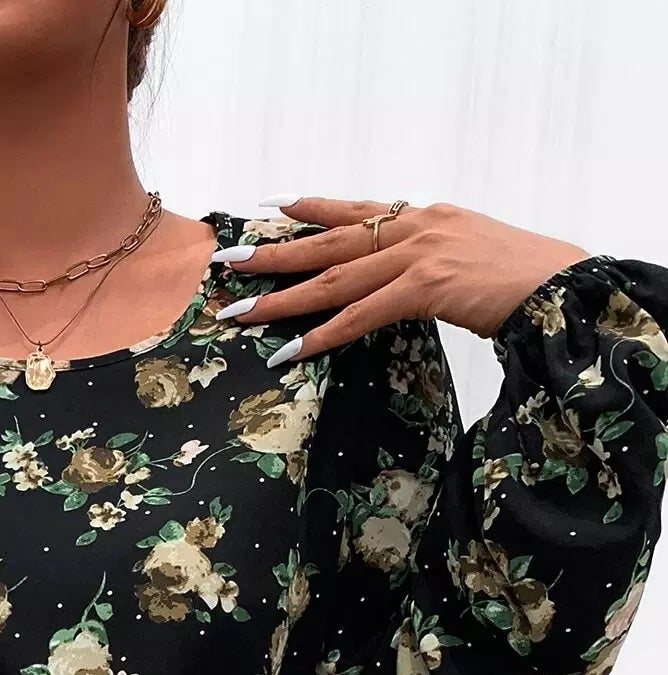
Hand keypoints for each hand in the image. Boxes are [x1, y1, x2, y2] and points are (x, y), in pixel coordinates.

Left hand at [219, 196, 593, 363]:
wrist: (561, 286)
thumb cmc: (522, 280)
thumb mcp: (471, 257)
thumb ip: (433, 264)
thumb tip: (409, 283)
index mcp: (425, 217)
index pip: (357, 209)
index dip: (312, 208)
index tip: (274, 206)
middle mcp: (415, 227)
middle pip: (329, 241)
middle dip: (274, 253)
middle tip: (229, 262)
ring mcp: (418, 255)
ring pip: (333, 279)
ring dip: (281, 299)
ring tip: (239, 313)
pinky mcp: (426, 287)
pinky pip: (361, 315)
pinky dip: (323, 335)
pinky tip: (292, 351)